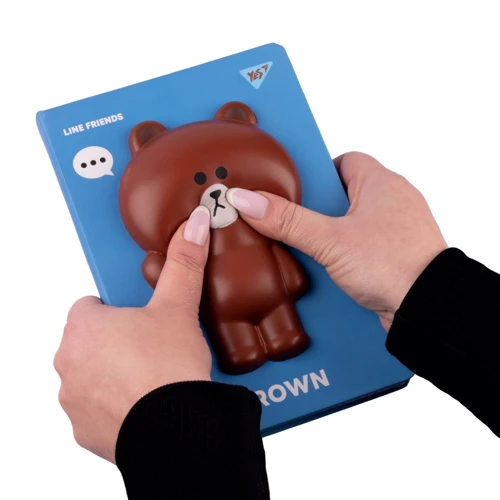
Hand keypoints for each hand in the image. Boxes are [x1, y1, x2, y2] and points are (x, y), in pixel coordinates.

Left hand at [54, 207, 211, 462]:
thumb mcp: (178, 307)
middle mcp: (68, 361)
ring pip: (94, 373)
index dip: (120, 308)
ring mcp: (74, 398)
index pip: (93, 304)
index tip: (141, 316)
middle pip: (93, 340)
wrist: (177, 430)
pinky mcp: (86, 429)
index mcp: (84, 326)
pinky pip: (99, 407)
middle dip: (119, 340)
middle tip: (154, 344)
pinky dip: (117, 402)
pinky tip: (146, 400)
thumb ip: (184, 262)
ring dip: (116, 372)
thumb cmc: (168, 367)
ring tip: (153, 373)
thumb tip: (195, 224)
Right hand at [227, 152, 446, 329]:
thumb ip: (287, 220)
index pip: (342, 161)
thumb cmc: (393, 263)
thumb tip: (248, 200)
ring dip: (329, 237)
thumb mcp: (329, 239)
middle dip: (317, 212)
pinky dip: (345, 255)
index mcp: (380, 182)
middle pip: (342, 195)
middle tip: (295, 223)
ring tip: (307, 248)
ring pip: (350, 224)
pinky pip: (362, 246)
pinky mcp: (395, 254)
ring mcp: (395, 229)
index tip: (294, 188)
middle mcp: (391, 201)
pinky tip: (329, 269)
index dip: (316, 173)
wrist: (429, 310)